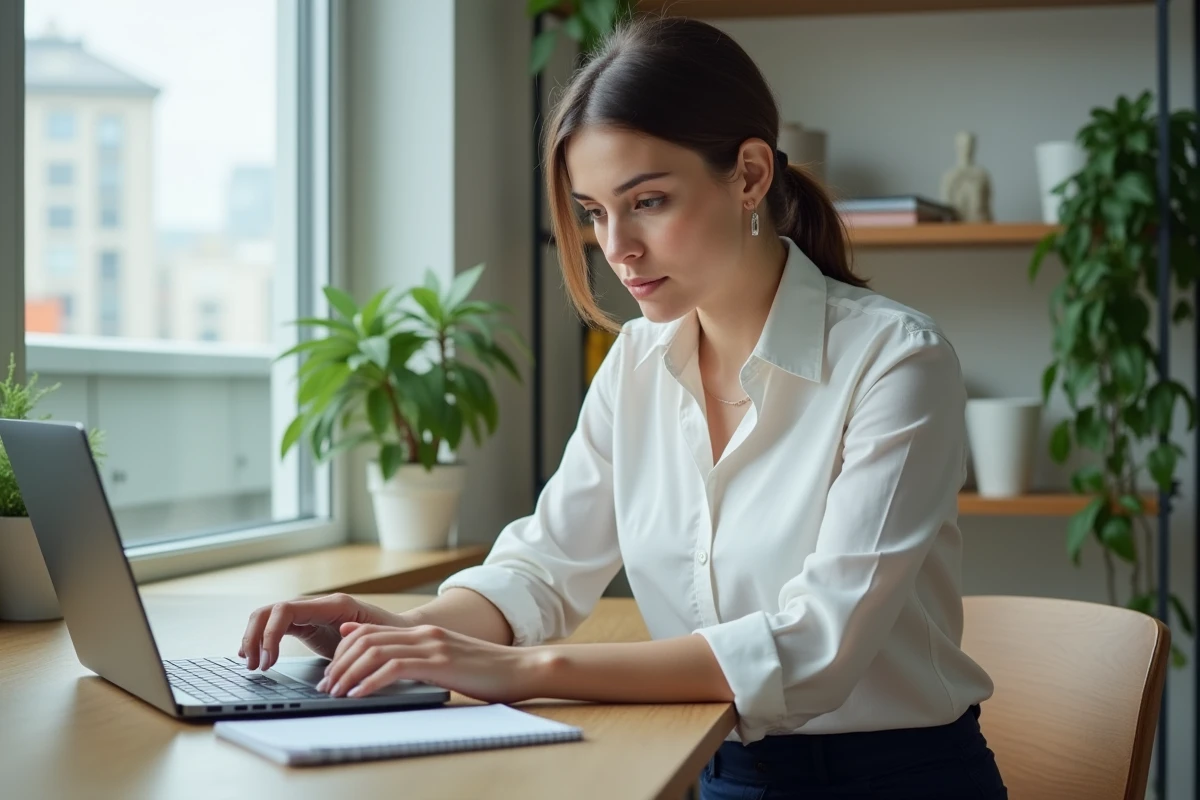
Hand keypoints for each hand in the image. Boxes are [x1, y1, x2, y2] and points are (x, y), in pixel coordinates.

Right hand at [238, 593, 405, 670]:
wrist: (394, 631)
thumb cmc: (385, 635)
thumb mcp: (370, 638)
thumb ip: (354, 637)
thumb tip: (340, 642)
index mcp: (331, 605)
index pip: (285, 610)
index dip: (270, 635)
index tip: (268, 661)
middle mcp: (315, 604)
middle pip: (269, 611)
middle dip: (255, 637)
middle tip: (254, 666)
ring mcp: (308, 612)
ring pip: (267, 616)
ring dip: (254, 638)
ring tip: (251, 664)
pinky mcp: (305, 623)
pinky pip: (276, 625)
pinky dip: (261, 639)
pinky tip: (254, 655)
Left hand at [317, 621, 536, 702]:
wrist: (520, 668)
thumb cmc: (486, 671)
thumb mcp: (446, 659)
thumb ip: (417, 657)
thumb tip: (384, 663)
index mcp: (423, 632)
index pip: (368, 631)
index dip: (343, 651)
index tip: (331, 673)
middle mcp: (424, 633)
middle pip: (365, 640)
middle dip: (339, 664)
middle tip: (326, 687)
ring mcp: (431, 646)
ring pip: (374, 652)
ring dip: (348, 674)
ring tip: (336, 694)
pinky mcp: (439, 662)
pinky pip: (393, 668)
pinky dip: (370, 682)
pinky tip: (359, 696)